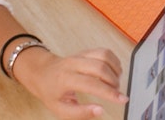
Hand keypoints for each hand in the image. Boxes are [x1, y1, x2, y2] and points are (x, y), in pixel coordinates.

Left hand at [10, 46, 125, 119]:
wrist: (42, 72)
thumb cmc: (50, 91)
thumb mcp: (60, 108)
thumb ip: (80, 112)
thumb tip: (100, 110)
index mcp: (65, 79)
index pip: (92, 84)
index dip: (109, 93)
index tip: (122, 100)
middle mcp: (73, 64)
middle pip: (100, 67)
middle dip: (113, 82)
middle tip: (117, 93)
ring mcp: (80, 55)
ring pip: (104, 56)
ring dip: (115, 70)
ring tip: (115, 82)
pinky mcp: (86, 51)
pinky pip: (104, 52)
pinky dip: (114, 61)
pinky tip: (114, 72)